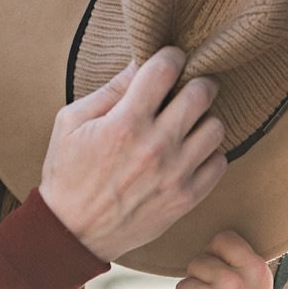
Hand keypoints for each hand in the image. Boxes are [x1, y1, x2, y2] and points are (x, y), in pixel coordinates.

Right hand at [39, 47, 226, 262]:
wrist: (71, 233)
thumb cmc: (68, 172)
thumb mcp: (71, 122)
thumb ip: (109, 89)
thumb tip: (140, 61)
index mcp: (125, 124)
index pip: (164, 69)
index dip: (171, 55)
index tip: (171, 58)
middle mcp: (155, 147)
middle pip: (201, 93)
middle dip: (197, 81)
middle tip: (188, 85)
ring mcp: (175, 174)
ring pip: (216, 127)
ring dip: (204, 118)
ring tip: (189, 122)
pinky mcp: (186, 198)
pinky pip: (220, 162)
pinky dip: (209, 152)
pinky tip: (190, 151)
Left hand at [160, 231, 287, 288]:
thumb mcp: (259, 288)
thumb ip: (238, 263)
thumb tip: (207, 247)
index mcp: (254, 269)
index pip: (222, 239)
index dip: (217, 255)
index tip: (221, 272)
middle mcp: (231, 281)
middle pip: (198, 261)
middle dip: (202, 281)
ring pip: (183, 284)